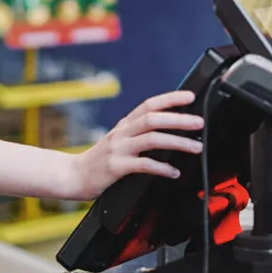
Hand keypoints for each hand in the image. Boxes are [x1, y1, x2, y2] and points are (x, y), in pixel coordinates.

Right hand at [67, 91, 205, 200]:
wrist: (72, 176)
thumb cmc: (98, 161)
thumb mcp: (118, 142)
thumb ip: (138, 136)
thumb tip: (169, 133)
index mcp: (124, 125)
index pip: (149, 104)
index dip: (170, 98)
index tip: (190, 96)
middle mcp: (122, 133)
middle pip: (153, 119)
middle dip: (179, 119)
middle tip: (199, 122)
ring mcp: (118, 149)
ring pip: (152, 139)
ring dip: (178, 142)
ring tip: (196, 147)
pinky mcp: (116, 167)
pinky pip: (144, 165)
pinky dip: (162, 168)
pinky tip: (174, 172)